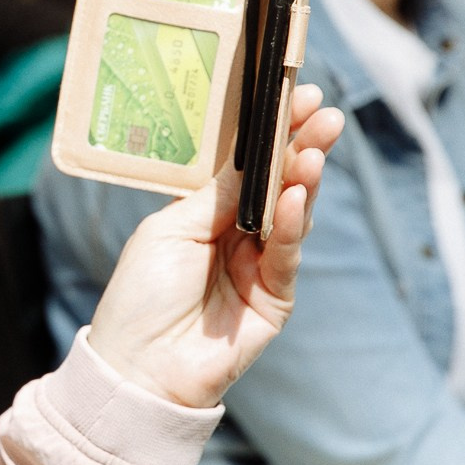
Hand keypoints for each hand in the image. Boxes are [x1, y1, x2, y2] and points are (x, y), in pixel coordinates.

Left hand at [86, 88, 344, 407]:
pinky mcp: (274, 298)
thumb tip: (251, 157)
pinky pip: (288, 254)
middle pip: (277, 184)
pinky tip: (300, 195)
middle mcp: (237, 236)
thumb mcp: (171, 230)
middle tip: (324, 113)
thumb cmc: (142, 297)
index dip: (270, 134)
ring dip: (304, 178)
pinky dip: (295, 224)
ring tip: (314, 147)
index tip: (294, 96)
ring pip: (291, 214)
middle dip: (301, 146)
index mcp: (205, 215)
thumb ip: (215, 196)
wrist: (139, 368)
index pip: (247, 166)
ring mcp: (259, 267)